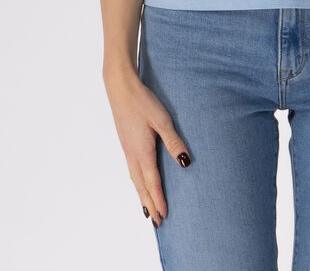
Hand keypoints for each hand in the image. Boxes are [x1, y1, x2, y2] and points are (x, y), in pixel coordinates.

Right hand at [103, 68, 191, 227]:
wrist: (121, 89)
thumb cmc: (143, 102)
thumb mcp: (162, 120)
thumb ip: (174, 141)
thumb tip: (185, 162)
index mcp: (142, 152)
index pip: (152, 182)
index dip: (159, 200)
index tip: (163, 216)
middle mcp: (132, 155)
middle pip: (141, 186)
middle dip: (150, 204)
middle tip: (157, 223)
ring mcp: (127, 150)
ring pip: (135, 180)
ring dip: (142, 196)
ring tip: (148, 210)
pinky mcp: (126, 144)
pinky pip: (132, 171)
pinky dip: (137, 183)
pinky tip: (139, 183)